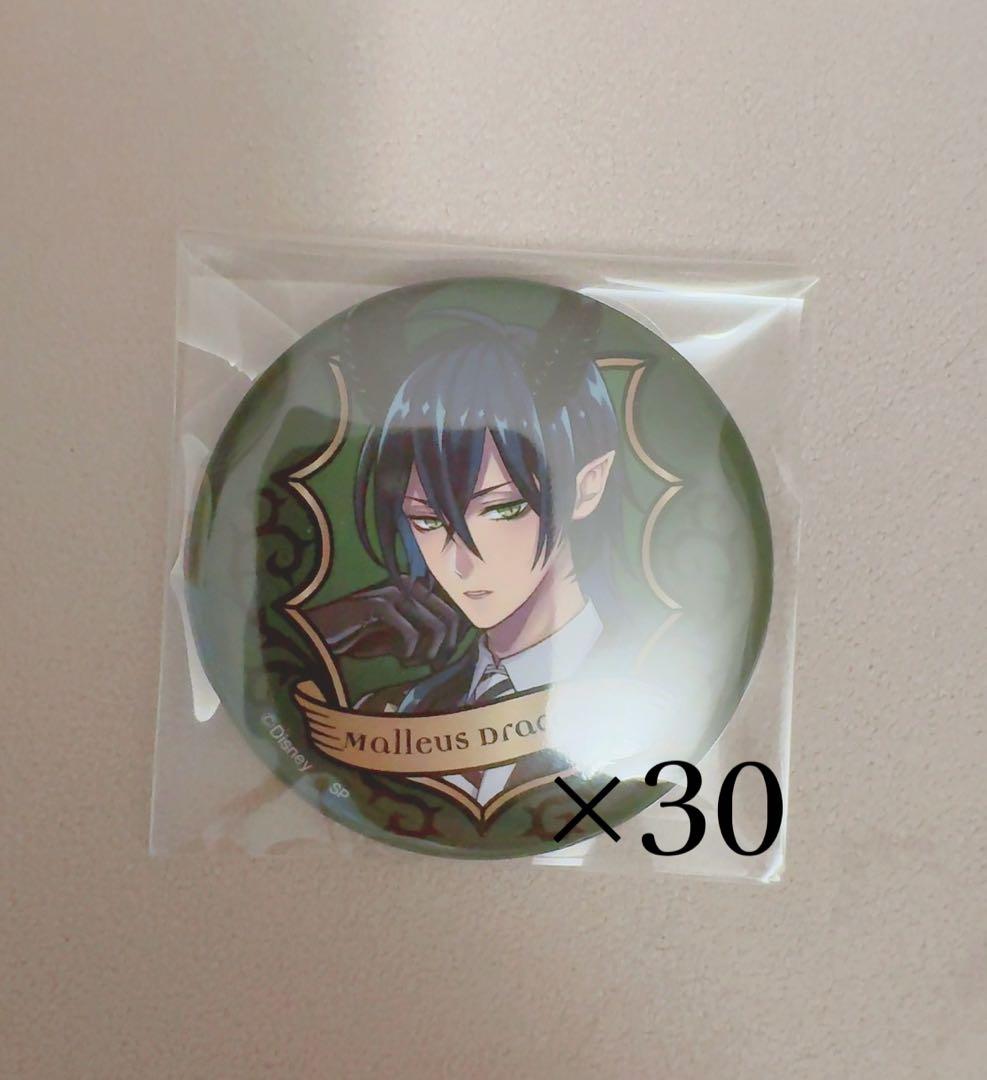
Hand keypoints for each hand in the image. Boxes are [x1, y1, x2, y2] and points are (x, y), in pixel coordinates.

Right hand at [305, 577, 464, 667]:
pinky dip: (408, 651)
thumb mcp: (394, 637)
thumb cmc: (356, 636)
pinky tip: (397, 659)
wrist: (318, 632)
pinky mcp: (378, 606)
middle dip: (444, 648)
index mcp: (414, 590)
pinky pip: (411, 633)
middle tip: (427, 665)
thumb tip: (449, 649)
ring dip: (427, 652)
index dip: (451, 641)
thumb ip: (420, 636)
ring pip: (436, 627)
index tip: (436, 662)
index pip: (451, 613)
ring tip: (409, 663)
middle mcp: (407, 586)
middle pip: (450, 619)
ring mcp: (393, 594)